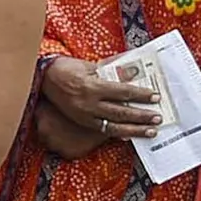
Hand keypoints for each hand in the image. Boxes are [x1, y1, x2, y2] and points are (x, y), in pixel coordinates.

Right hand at [34, 54, 161, 157]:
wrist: (43, 79)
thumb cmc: (66, 68)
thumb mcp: (88, 65)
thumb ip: (110, 71)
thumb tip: (131, 73)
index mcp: (93, 87)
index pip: (123, 92)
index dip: (141, 95)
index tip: (155, 97)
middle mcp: (90, 104)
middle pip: (122, 112)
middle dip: (142, 116)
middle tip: (158, 117)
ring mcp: (86, 115)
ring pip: (115, 126)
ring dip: (135, 129)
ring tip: (151, 131)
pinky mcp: (82, 122)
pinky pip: (103, 130)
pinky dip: (118, 133)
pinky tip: (130, 135)